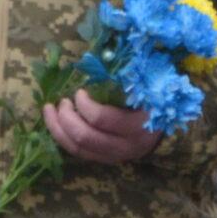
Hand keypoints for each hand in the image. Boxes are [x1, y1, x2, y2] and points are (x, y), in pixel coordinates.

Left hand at [43, 89, 164, 166]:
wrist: (166, 130)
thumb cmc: (154, 103)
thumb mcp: (145, 89)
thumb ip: (127, 78)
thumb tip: (101, 57)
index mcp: (137, 126)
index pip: (102, 119)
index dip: (85, 105)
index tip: (80, 92)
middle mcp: (126, 146)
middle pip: (86, 137)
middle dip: (66, 118)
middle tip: (62, 102)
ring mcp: (115, 156)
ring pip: (79, 149)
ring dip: (58, 129)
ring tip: (51, 110)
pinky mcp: (106, 160)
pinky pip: (79, 154)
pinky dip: (63, 138)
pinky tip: (56, 123)